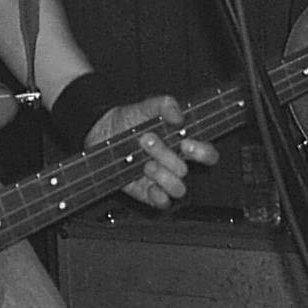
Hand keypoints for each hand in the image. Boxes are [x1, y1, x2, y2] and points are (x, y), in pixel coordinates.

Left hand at [86, 96, 217, 209]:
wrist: (100, 134)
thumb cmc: (127, 121)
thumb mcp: (145, 107)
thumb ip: (163, 105)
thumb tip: (178, 115)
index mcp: (180, 142)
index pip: (206, 152)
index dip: (202, 152)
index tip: (186, 143)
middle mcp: (174, 162)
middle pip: (187, 170)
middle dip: (169, 157)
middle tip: (150, 142)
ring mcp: (162, 179)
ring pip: (177, 188)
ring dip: (161, 174)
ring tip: (145, 162)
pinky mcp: (149, 193)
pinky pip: (162, 202)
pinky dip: (156, 195)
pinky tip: (146, 181)